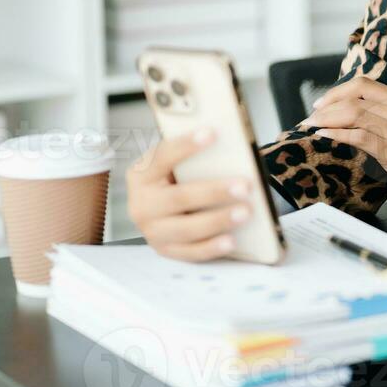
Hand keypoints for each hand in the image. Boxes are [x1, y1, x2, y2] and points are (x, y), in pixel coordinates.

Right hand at [125, 129, 253, 261]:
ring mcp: (153, 231)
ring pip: (186, 228)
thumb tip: (228, 147)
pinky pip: (190, 252)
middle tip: (244, 185)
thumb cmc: (173, 179)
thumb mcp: (172, 165)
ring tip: (245, 212)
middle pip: (179, 197)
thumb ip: (192, 158)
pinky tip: (231, 240)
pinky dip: (212, 247)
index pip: (162, 157)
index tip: (212, 133)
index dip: (186, 146)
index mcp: (141, 175)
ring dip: (218, 220)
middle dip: (214, 192)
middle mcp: (142, 205)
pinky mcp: (166, 250)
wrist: (156, 209)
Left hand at [303, 59, 386, 215]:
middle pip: (355, 98)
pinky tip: (324, 135)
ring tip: (311, 125)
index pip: (364, 84)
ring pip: (355, 116)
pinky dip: (337, 135)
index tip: (321, 102)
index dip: (338, 91)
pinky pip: (359, 138)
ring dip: (327, 120)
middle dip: (327, 106)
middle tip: (310, 116)